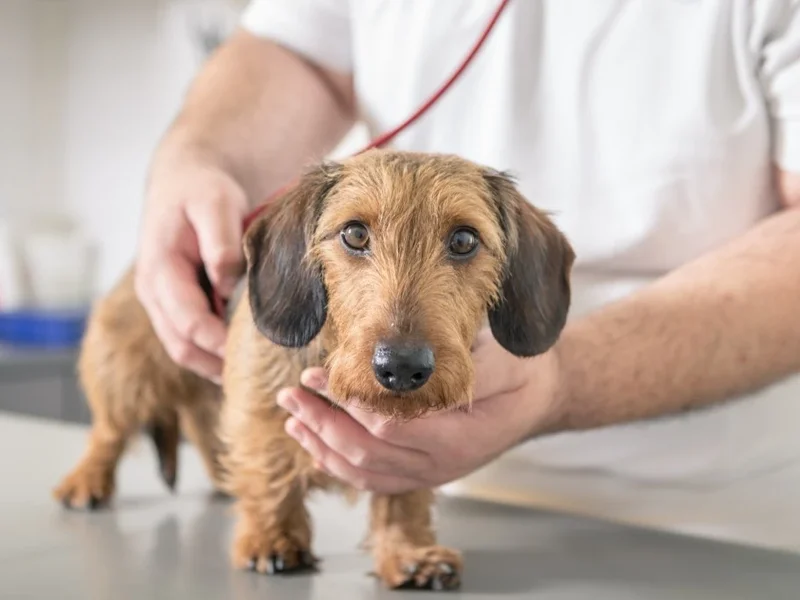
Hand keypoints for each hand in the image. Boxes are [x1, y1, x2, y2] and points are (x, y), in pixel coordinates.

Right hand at [135, 154, 248, 381]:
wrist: (184, 181)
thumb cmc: (200, 190)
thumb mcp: (215, 204)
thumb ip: (222, 244)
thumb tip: (228, 284)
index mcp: (159, 270)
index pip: (187, 321)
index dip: (219, 343)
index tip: (252, 354)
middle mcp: (153, 292)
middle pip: (182, 345)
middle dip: (216, 364)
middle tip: (256, 378)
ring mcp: (161, 301)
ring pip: (183, 349)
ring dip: (213, 365)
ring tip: (252, 378)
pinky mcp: (175, 304)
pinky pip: (189, 339)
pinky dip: (212, 353)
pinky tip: (241, 359)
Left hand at [276, 328, 564, 493]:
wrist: (540, 398)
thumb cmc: (522, 373)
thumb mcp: (502, 361)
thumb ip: (464, 369)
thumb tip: (414, 366)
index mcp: (459, 436)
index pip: (388, 427)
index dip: (348, 404)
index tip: (321, 375)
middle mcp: (441, 464)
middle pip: (366, 453)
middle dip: (321, 423)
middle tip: (291, 393)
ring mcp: (431, 474)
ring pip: (364, 472)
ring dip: (322, 445)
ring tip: (293, 417)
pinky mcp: (424, 473)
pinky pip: (375, 480)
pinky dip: (341, 465)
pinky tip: (318, 446)